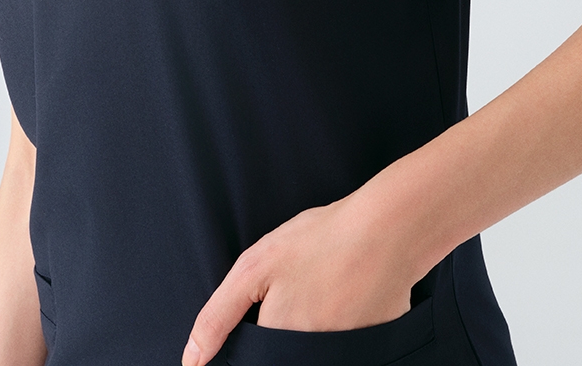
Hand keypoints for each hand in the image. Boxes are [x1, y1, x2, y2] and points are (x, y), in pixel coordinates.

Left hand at [180, 192, 413, 365]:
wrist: (390, 229)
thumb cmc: (322, 241)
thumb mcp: (256, 267)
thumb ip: (217, 316)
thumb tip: (191, 361)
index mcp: (279, 344)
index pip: (257, 360)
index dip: (258, 337)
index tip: (272, 305)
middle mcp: (313, 358)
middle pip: (284, 355)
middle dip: (284, 331)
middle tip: (303, 288)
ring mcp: (346, 356)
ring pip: (313, 351)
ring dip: (313, 326)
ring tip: (324, 288)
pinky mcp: (374, 349)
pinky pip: (344, 347)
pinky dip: (342, 324)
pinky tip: (348, 292)